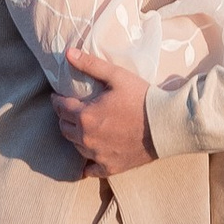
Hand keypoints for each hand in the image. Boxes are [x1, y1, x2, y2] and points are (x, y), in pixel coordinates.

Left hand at [55, 49, 152, 175]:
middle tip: (71, 111)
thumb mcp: (117, 76)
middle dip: (65, 118)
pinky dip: (87, 164)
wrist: (166, 124)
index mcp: (86, 115)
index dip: (57, 100)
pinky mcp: (110, 167)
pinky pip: (90, 170)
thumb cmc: (142, 97)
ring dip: (76, 136)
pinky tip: (89, 158)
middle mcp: (87, 138)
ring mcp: (98, 154)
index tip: (57, 97)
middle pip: (64, 128)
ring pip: (75, 147)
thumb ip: (90, 65)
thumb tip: (68, 53)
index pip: (61, 108)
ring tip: (83, 128)